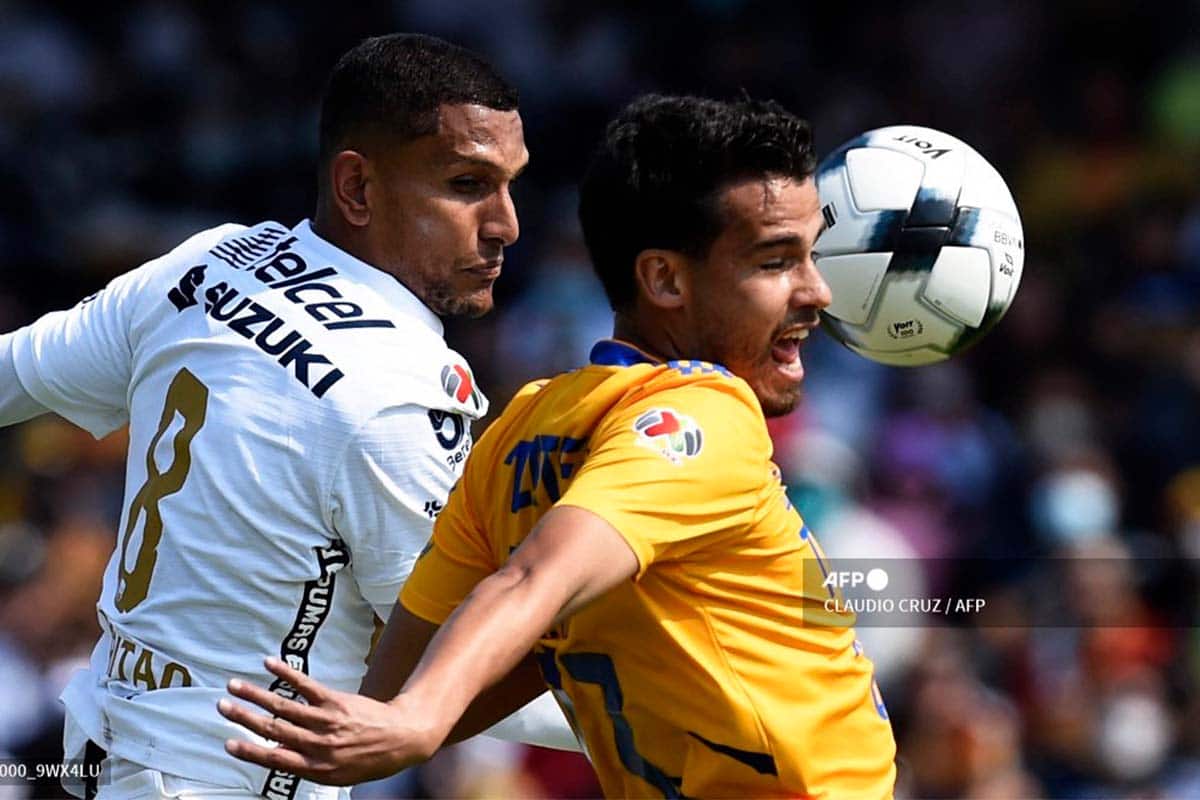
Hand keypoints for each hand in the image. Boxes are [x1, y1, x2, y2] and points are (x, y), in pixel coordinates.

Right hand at [217, 657, 440, 785]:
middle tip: (220, 707)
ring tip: (233, 686)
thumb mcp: (340, 775)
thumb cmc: (372, 760)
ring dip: (255, 695)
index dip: (249, 751)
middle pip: (273, 730)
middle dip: (243, 718)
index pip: (275, 759)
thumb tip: (279, 754)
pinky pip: (306, 686)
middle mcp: (318, 745)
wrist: (405, 738)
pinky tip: (269, 664)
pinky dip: (286, 674)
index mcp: (317, 768)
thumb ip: (310, 766)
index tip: (227, 742)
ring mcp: (327, 721)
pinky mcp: (336, 701)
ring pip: (284, 707)